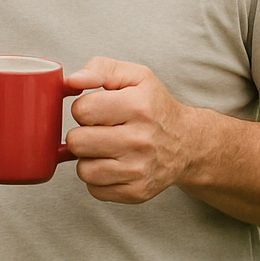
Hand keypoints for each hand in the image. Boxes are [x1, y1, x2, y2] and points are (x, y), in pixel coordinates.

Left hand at [64, 57, 194, 204]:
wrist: (188, 144)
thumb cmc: (154, 107)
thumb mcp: (135, 77)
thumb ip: (101, 68)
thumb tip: (71, 80)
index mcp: (138, 106)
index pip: (82, 110)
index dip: (83, 108)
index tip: (97, 110)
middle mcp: (141, 140)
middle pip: (77, 142)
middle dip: (82, 134)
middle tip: (99, 130)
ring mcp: (140, 169)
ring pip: (83, 170)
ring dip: (88, 158)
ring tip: (106, 148)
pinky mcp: (137, 192)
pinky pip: (95, 189)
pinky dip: (98, 178)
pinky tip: (113, 165)